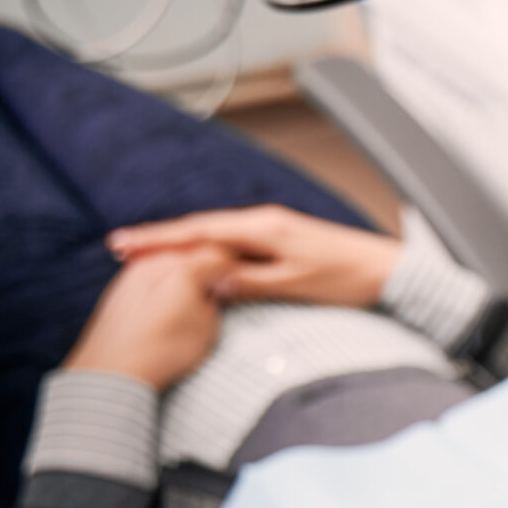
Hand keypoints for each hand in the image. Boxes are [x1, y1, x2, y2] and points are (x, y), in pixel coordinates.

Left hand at [64, 246, 235, 390]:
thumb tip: (215, 292)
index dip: (231, 271)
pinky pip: (148, 280)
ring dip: (182, 278)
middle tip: (217, 292)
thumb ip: (215, 300)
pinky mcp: (117, 291)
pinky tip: (166, 310)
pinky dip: (161, 288)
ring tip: (191, 304)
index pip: (217, 256)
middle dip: (205, 270)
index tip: (236, 285)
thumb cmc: (164, 349)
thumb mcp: (207, 326)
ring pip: (166, 265)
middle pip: (189, 255)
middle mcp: (154, 263)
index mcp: (182, 267)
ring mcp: (132, 274)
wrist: (116, 370)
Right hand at [106, 205, 401, 308]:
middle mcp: (263, 222)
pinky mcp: (281, 241)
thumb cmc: (349, 279)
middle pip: (200, 230)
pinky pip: (232, 243)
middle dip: (159, 239)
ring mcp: (272, 230)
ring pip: (214, 236)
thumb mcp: (298, 284)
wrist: (388, 271)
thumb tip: (209, 280)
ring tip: (144, 253)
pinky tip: (193, 258)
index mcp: (263, 229)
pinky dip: (206, 249)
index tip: (124, 245)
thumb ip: (253, 281)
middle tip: (119, 248)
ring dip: (180, 244)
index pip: (199, 233)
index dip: (159, 240)